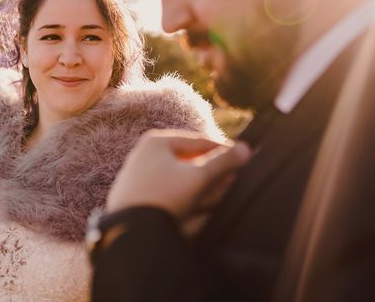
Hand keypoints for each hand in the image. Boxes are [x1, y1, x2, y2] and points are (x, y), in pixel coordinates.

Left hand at [106, 129, 250, 225]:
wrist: (129, 232)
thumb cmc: (162, 197)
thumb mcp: (197, 177)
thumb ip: (222, 162)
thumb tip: (246, 149)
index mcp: (157, 141)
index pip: (199, 141)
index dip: (223, 149)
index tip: (243, 156)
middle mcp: (144, 155)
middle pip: (189, 160)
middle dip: (214, 171)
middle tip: (235, 177)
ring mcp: (138, 178)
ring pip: (180, 179)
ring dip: (203, 185)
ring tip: (223, 191)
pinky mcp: (136, 199)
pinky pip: (168, 194)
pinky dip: (186, 199)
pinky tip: (202, 210)